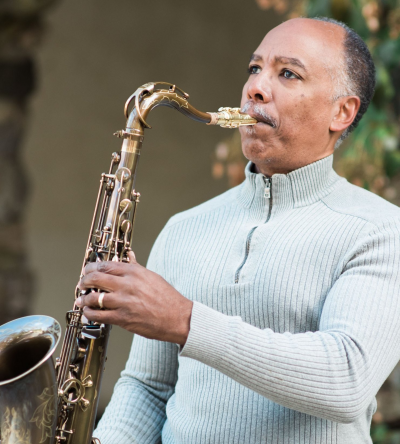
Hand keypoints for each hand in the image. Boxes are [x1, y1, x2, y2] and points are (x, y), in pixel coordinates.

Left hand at [76, 252, 192, 346]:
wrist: (177, 317)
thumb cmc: (167, 297)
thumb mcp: (152, 276)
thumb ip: (136, 266)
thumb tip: (129, 256)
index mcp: (134, 272)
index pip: (106, 265)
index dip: (92, 267)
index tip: (88, 270)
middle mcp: (127, 284)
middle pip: (96, 278)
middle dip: (84, 281)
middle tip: (82, 283)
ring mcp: (124, 301)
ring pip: (94, 297)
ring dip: (84, 299)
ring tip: (81, 300)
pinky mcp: (123, 318)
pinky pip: (99, 315)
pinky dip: (90, 313)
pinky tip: (88, 313)